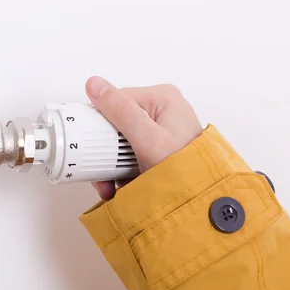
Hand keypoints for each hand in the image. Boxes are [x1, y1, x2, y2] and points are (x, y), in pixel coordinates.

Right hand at [85, 76, 202, 199]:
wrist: (199, 204)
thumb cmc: (186, 170)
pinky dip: (118, 173)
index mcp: (161, 99)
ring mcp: (157, 133)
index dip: (98, 122)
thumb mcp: (148, 140)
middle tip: (101, 171)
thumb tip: (95, 85)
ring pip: (117, 143)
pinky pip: (126, 157)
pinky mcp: (153, 152)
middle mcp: (160, 112)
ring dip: (108, 166)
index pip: (115, 100)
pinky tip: (118, 185)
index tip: (91, 143)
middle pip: (114, 124)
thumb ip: (121, 111)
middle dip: (103, 151)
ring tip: (109, 184)